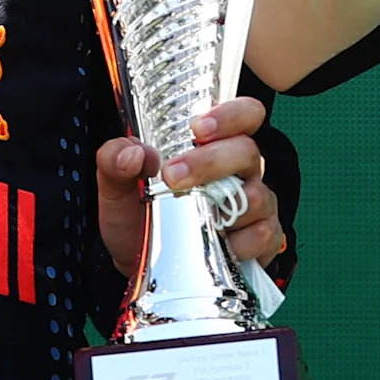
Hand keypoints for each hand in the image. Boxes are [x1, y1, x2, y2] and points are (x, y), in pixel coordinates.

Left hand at [96, 96, 285, 276]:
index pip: (244, 114)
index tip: (198, 129)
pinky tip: (218, 247)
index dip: (230, 115)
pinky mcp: (264, 240)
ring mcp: (257, 205)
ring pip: (257, 196)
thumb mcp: (116, 187)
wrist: (140, 265)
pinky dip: (241, 243)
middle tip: (173, 177)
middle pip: (247, 152)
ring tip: (192, 220)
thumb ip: (115, 160)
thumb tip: (133, 153)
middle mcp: (242, 171)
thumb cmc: (138, 217)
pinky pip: (265, 235)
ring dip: (224, 208)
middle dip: (210, 162)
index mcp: (215, 146)